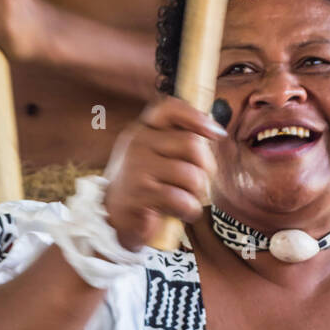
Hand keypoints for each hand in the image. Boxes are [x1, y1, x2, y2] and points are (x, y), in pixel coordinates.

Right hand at [103, 97, 226, 251]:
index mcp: (142, 131)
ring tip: (186, 201)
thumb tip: (216, 130)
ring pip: (191, 175)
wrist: (113, 220)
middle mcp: (138, 143)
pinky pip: (181, 199)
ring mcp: (137, 167)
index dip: (197, 117)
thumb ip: (178, 143)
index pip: (170, 109)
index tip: (216, 133)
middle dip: (206, 169)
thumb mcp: (155, 158)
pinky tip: (180, 213)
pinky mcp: (141, 193)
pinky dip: (189, 210)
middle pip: (192, 145)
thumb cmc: (143, 189)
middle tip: (199, 185)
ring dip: (197, 194)